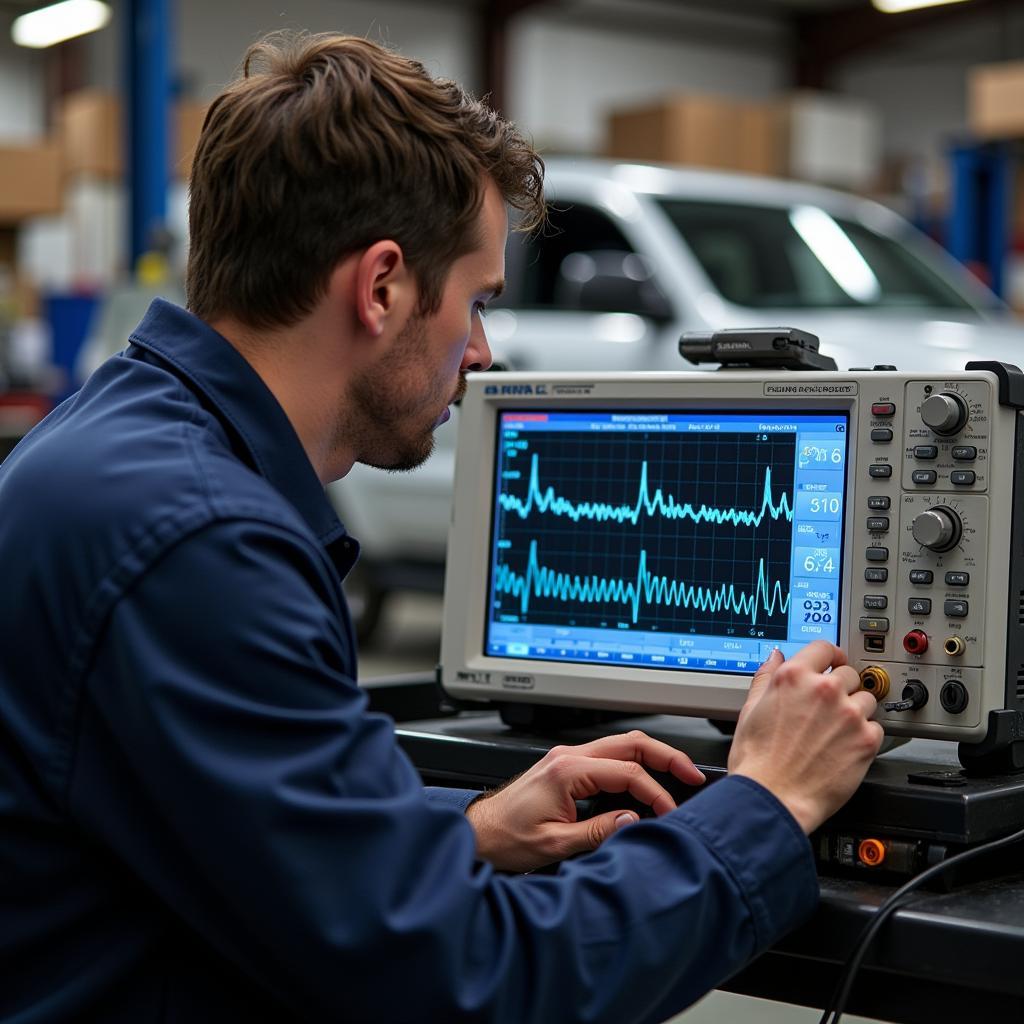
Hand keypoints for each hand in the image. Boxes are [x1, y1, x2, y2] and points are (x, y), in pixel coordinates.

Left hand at [465, 730, 705, 871]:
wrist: (479, 833)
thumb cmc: (507, 838)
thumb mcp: (555, 844)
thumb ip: (598, 832)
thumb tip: (635, 821)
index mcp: (567, 770)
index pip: (627, 772)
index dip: (655, 793)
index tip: (670, 813)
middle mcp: (568, 756)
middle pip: (629, 743)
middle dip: (665, 756)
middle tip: (692, 774)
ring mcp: (567, 758)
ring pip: (621, 745)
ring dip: (651, 758)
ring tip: (677, 775)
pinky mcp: (566, 766)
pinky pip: (608, 758)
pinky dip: (633, 765)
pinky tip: (645, 782)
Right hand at [728, 640, 883, 833]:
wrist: (774, 797)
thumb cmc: (758, 760)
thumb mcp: (751, 709)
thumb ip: (767, 677)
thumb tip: (776, 658)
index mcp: (794, 677)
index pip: (824, 648)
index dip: (829, 655)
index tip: (833, 662)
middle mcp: (824, 690)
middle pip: (849, 673)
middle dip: (841, 687)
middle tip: (829, 708)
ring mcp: (849, 714)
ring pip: (866, 699)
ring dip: (856, 711)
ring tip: (837, 731)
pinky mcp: (867, 740)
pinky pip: (876, 728)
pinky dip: (865, 736)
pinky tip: (845, 748)